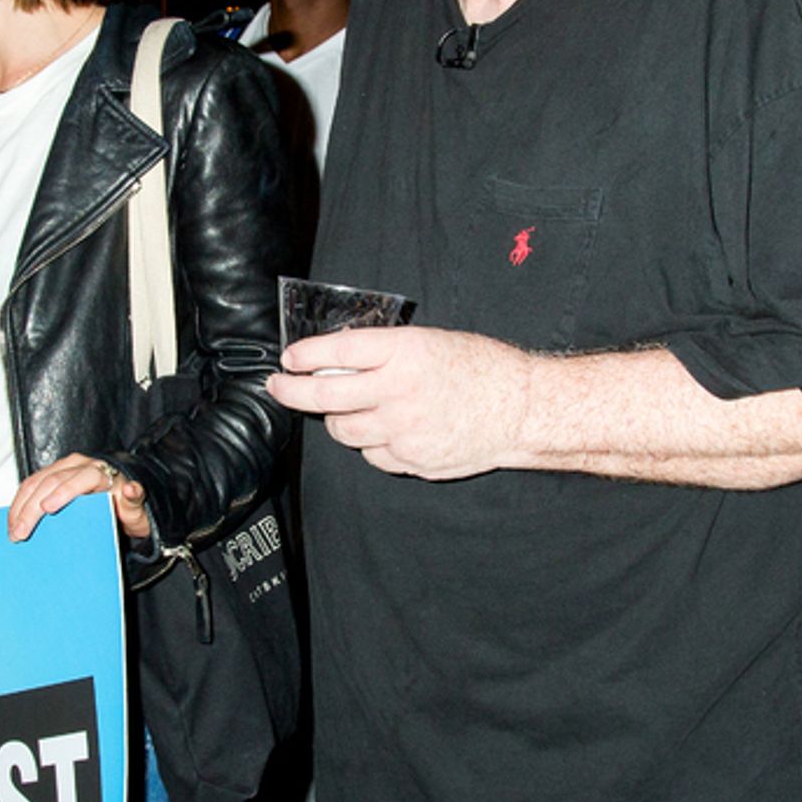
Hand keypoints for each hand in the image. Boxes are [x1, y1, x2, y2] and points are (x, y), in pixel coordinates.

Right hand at [7, 455, 150, 543]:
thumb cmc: (128, 508)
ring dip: (20, 506)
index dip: (62, 492)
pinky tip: (13, 521)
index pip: (80, 479)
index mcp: (100, 472)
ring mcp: (63, 469)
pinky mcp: (51, 476)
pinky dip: (19, 504)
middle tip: (21, 532)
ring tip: (13, 530)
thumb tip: (131, 489)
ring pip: (35, 481)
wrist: (122, 502)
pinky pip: (31, 485)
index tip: (47, 509)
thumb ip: (135, 499)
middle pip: (51, 481)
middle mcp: (79, 465)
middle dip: (32, 507)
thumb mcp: (137, 509)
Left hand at [266, 325, 531, 479]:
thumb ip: (385, 353)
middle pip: (327, 395)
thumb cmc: (481, 369)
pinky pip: (372, 455)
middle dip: (292, 391)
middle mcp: (400, 391)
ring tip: (348, 409)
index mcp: (406, 352)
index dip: (306, 355)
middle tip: (279, 386)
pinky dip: (371, 443)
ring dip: (337, 420)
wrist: (521, 409)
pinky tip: (387, 430)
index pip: (339, 352)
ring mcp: (404, 430)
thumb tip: (337, 361)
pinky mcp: (411, 459)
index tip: (289, 358)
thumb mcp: (431, 343)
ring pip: (344, 430)